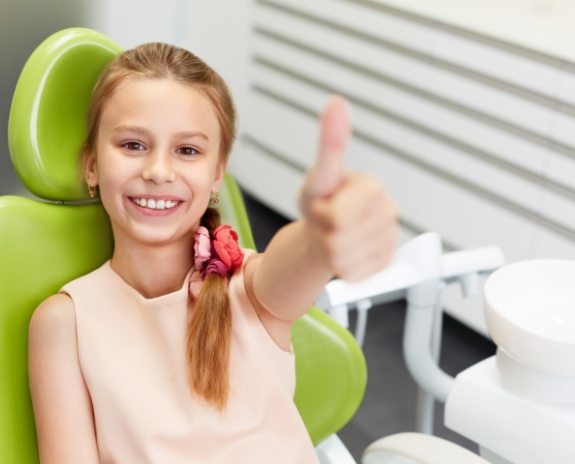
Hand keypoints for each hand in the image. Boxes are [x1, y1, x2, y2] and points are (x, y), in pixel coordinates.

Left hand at [299, 96, 397, 281]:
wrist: (324, 234)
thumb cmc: (321, 203)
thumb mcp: (319, 175)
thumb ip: (330, 142)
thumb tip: (336, 102)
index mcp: (374, 188)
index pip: (340, 216)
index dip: (322, 215)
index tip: (324, 205)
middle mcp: (388, 213)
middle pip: (341, 240)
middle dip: (324, 234)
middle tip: (326, 222)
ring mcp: (389, 240)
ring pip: (346, 260)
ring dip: (331, 252)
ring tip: (334, 237)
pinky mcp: (386, 264)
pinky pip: (355, 274)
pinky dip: (342, 268)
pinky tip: (345, 253)